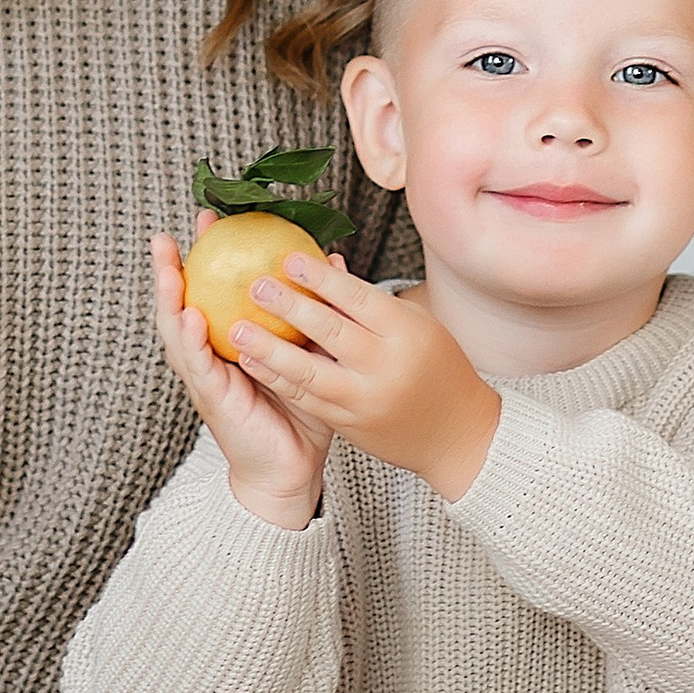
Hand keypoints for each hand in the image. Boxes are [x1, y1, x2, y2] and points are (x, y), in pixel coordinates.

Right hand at [151, 232, 329, 530]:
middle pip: (181, 306)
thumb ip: (309, 311)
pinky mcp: (213, 401)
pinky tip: (191, 318)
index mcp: (229, 344)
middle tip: (166, 235)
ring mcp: (206, 380)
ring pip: (178, 333)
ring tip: (166, 268)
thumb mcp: (308, 352)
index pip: (210, 292)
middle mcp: (210, 358)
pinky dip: (191, 341)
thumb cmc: (300, 412)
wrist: (293, 470)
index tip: (207, 218)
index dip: (206, 257)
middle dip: (170, 270)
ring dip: (169, 300)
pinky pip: (199, 367)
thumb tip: (330, 259)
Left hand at [232, 249, 499, 500]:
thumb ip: (373, 304)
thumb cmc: (438, 369)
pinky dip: (277, 379)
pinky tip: (252, 363)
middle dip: (288, 306)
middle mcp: (386, 365)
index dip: (320, 277)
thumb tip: (328, 269)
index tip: (288, 257)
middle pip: (330, 330)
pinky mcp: (351, 425)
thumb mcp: (418, 326)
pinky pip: (307, 399)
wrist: (456, 435)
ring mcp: (366, 399)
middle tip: (255, 284)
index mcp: (407, 332)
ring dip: (269, 348)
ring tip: (237, 328)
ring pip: (310, 370)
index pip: (357, 298)